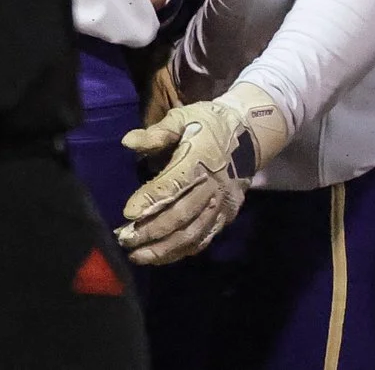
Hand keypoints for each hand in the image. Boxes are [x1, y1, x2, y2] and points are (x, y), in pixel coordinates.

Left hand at [118, 81, 288, 264]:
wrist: (250, 134)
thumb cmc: (208, 124)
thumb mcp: (182, 118)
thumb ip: (157, 132)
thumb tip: (127, 142)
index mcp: (199, 161)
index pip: (172, 185)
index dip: (150, 200)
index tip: (127, 214)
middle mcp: (212, 187)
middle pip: (181, 215)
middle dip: (151, 231)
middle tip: (124, 241)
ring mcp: (222, 204)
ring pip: (193, 232)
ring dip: (165, 248)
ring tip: (138, 256)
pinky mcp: (228, 215)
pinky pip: (206, 237)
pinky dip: (184, 249)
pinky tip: (164, 256)